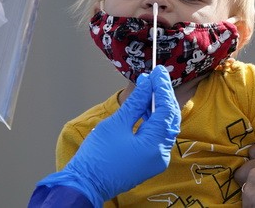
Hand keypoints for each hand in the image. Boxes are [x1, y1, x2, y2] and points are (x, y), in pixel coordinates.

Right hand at [37, 66, 180, 205]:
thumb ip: (135, 102)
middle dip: (163, 95)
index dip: (162, 88)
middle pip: (169, 118)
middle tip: (156, 75)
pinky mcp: (149, 160)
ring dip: (157, 106)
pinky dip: (152, 119)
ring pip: (164, 126)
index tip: (158, 71)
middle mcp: (161, 154)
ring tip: (147, 86)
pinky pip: (156, 135)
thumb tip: (147, 83)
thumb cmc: (96, 156)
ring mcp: (156, 159)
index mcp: (154, 146)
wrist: (85, 184)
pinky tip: (144, 105)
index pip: (166, 110)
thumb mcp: (116, 123)